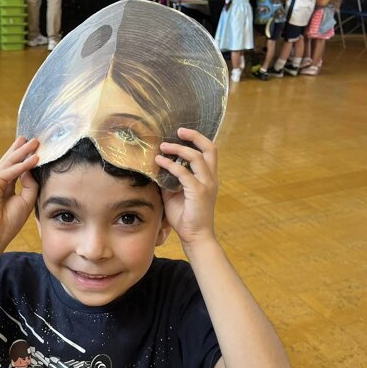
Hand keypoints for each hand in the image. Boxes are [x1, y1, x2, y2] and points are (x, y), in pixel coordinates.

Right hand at [0, 136, 39, 246]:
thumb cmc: (7, 223)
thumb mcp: (25, 202)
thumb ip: (30, 186)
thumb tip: (31, 170)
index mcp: (6, 188)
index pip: (16, 169)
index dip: (25, 159)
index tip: (35, 150)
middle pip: (11, 161)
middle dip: (22, 149)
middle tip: (32, 139)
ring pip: (10, 162)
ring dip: (22, 151)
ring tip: (33, 142)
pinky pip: (10, 171)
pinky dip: (22, 165)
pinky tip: (33, 159)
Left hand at [155, 128, 217, 246]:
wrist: (195, 237)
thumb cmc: (186, 217)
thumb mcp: (175, 194)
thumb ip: (170, 180)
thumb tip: (156, 167)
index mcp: (208, 177)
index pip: (209, 151)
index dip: (197, 139)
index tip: (181, 133)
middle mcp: (210, 178)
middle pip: (210, 148)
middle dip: (194, 136)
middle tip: (178, 130)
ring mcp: (206, 184)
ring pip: (196, 157)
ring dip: (178, 149)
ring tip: (163, 147)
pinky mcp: (198, 192)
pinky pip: (184, 173)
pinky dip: (171, 165)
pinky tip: (160, 162)